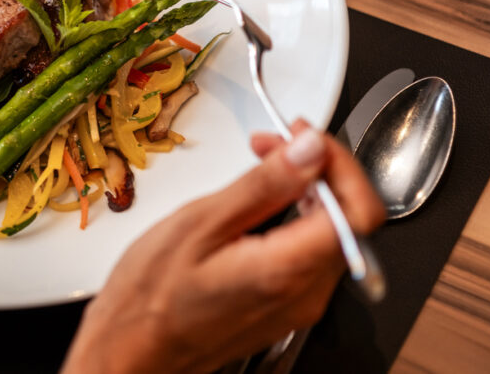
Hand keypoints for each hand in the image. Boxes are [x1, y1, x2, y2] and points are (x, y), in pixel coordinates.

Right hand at [62, 121, 384, 373]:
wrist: (132, 353)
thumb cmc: (150, 299)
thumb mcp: (200, 223)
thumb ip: (263, 185)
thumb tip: (309, 149)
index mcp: (288, 270)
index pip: (358, 208)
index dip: (339, 162)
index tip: (303, 136)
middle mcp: (306, 293)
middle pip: (346, 218)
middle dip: (316, 168)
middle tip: (271, 142)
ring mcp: (298, 303)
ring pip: (328, 231)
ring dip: (303, 189)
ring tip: (261, 165)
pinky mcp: (284, 304)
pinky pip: (306, 251)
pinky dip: (291, 216)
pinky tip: (256, 202)